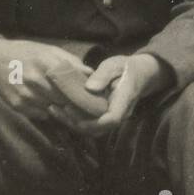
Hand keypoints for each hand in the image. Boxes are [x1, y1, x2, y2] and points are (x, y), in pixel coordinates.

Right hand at [0, 38, 92, 121]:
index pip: (73, 86)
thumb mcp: (51, 51)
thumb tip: (92, 75)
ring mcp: (26, 95)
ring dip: (63, 110)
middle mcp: (36, 80)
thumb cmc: (28, 53)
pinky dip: (48, 112)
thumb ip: (72, 63)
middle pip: (65, 100)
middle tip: (86, 107)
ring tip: (69, 107)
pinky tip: (50, 105)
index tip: (94, 99)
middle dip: (76, 104)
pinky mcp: (18, 105)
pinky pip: (41, 115)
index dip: (84, 95)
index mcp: (48, 63)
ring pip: (54, 110)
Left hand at [47, 53, 169, 136]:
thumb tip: (89, 88)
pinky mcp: (104, 117)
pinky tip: (61, 109)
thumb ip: (103, 74)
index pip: (111, 119)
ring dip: (72, 123)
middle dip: (74, 123)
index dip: (91, 121)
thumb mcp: (115, 64)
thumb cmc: (126, 67)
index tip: (71, 110)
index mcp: (124, 101)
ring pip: (92, 129)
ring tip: (53, 108)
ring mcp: (112, 117)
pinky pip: (90, 124)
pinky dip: (74, 119)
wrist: (140, 74)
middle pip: (98, 129)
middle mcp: (120, 114)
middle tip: (55, 108)